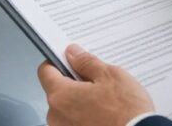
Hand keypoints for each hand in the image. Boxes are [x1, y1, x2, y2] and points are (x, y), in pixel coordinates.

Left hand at [38, 44, 153, 125]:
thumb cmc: (126, 112)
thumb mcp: (110, 76)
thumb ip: (86, 63)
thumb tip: (73, 53)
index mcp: (60, 96)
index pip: (45, 72)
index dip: (57, 62)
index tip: (69, 61)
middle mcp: (56, 117)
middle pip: (57, 92)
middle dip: (73, 85)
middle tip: (96, 83)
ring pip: (67, 109)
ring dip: (80, 103)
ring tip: (105, 103)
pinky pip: (75, 123)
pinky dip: (85, 118)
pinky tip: (104, 116)